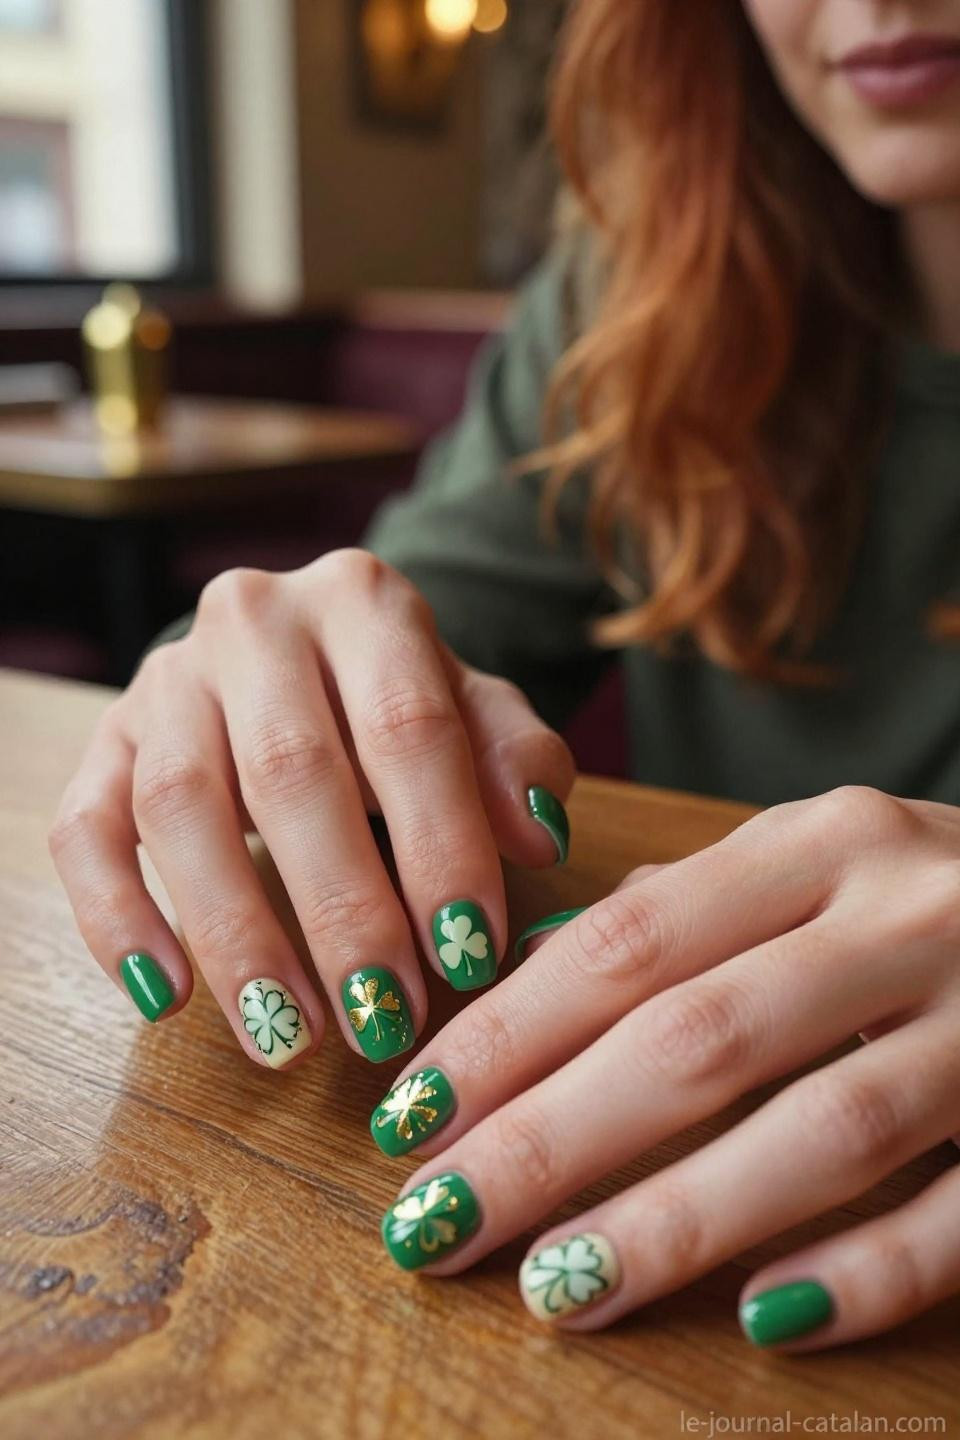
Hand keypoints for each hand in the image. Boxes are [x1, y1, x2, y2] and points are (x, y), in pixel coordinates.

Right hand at [49, 551, 572, 1066]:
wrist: (301, 657)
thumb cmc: (402, 703)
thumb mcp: (478, 715)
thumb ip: (518, 762)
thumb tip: (539, 837)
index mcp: (361, 599)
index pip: (407, 726)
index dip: (441, 847)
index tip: (469, 956)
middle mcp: (254, 620)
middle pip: (290, 771)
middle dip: (341, 910)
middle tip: (381, 1020)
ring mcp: (167, 677)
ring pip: (180, 806)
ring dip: (234, 933)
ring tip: (285, 1035)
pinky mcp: (107, 736)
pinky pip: (86, 828)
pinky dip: (117, 918)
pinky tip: (164, 997)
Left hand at [374, 785, 959, 1350]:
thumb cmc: (929, 898)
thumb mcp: (817, 864)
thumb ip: (691, 912)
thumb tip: (521, 974)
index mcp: (824, 841)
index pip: (631, 938)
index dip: (510, 1030)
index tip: (409, 1110)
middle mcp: (907, 912)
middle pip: (698, 1037)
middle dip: (550, 1139)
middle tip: (434, 1220)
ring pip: (823, 1130)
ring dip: (677, 1217)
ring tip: (553, 1287)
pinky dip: (865, 1272)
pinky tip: (763, 1320)